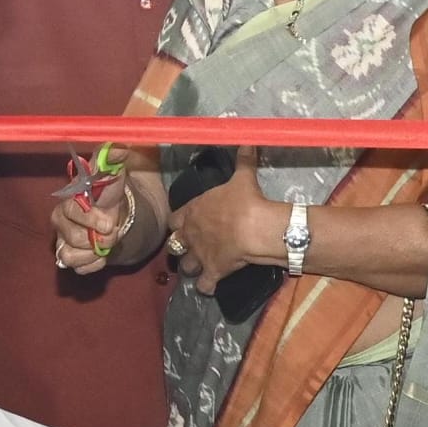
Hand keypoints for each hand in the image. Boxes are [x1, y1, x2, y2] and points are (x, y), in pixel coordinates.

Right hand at [49, 144, 132, 274]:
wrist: (114, 211)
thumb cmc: (108, 190)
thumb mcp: (113, 172)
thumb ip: (113, 157)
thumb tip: (120, 147)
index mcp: (67, 201)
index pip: (71, 213)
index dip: (91, 220)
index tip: (110, 223)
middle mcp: (60, 222)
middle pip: (71, 240)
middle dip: (98, 239)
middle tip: (112, 231)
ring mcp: (63, 241)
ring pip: (70, 257)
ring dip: (94, 254)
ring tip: (107, 242)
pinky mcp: (71, 257)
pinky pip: (79, 269)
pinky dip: (95, 264)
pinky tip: (103, 253)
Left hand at [168, 145, 273, 294]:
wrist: (254, 228)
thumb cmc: (244, 200)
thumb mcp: (242, 177)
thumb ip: (243, 160)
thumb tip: (248, 139)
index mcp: (192, 212)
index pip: (173, 221)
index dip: (178, 224)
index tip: (184, 225)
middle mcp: (190, 235)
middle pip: (174, 245)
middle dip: (181, 247)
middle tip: (191, 248)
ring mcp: (199, 255)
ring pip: (184, 266)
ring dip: (190, 267)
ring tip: (198, 268)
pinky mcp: (212, 271)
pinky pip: (203, 285)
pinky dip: (206, 287)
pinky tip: (210, 287)